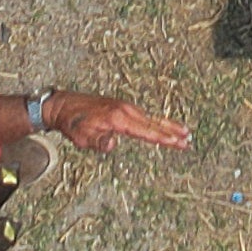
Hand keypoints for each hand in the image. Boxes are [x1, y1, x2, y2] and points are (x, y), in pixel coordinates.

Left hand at [41, 93, 190, 152]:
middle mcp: (124, 110)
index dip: (162, 138)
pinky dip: (155, 120)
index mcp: (118, 119)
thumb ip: (99, 141)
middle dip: (171, 131)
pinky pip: (143, 115)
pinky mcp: (121, 107)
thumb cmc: (73, 124)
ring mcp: (123, 107)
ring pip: (150, 117)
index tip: (177, 142)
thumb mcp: (82, 137)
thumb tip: (112, 145)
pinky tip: (161, 125)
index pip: (146, 131)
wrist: (63, 105)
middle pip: (153, 122)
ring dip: (167, 125)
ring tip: (183, 132)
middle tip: (188, 140)